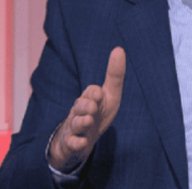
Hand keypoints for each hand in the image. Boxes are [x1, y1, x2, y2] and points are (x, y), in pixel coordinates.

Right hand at [48, 47, 125, 172]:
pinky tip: (81, 143)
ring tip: (88, 121)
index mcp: (89, 98)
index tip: (99, 94)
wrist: (82, 138)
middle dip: (85, 106)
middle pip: (80, 106)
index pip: (91, 92)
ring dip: (81, 122)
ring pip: (75, 123)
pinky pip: (72, 143)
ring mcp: (75, 127)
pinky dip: (76, 143)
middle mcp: (80, 111)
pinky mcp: (72, 143)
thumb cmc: (99, 112)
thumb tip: (119, 48)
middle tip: (92, 107)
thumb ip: (115, 75)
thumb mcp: (110, 95)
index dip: (94, 93)